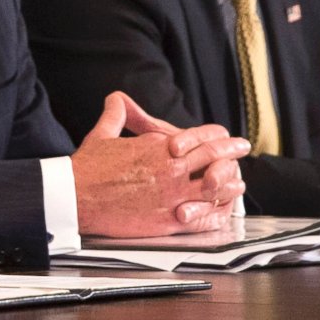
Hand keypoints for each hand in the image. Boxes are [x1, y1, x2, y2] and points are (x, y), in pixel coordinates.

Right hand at [70, 91, 247, 236]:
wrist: (77, 197)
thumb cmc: (88, 167)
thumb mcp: (104, 134)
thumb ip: (117, 115)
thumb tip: (115, 99)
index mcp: (159, 145)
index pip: (200, 135)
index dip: (216, 134)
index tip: (226, 135)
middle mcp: (171, 167)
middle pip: (213, 157)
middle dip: (232, 151)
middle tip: (242, 148)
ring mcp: (172, 195)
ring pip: (214, 187)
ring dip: (229, 183)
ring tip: (238, 182)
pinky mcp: (167, 220)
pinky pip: (202, 217)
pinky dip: (216, 213)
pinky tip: (223, 211)